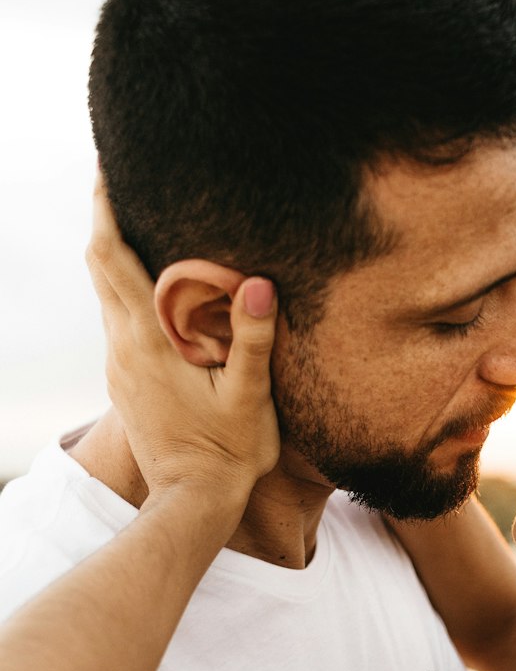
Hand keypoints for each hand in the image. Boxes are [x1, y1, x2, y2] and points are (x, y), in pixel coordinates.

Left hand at [86, 177, 280, 500]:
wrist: (192, 504)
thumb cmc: (228, 454)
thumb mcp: (250, 397)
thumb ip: (254, 339)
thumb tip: (261, 283)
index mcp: (147, 342)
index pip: (110, 257)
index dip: (105, 207)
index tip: (108, 166)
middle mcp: (122, 347)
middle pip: (99, 266)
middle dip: (106, 218)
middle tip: (121, 178)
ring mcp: (119, 366)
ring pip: (106, 293)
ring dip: (116, 255)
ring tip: (140, 220)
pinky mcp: (125, 382)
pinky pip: (118, 320)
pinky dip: (127, 289)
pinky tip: (153, 287)